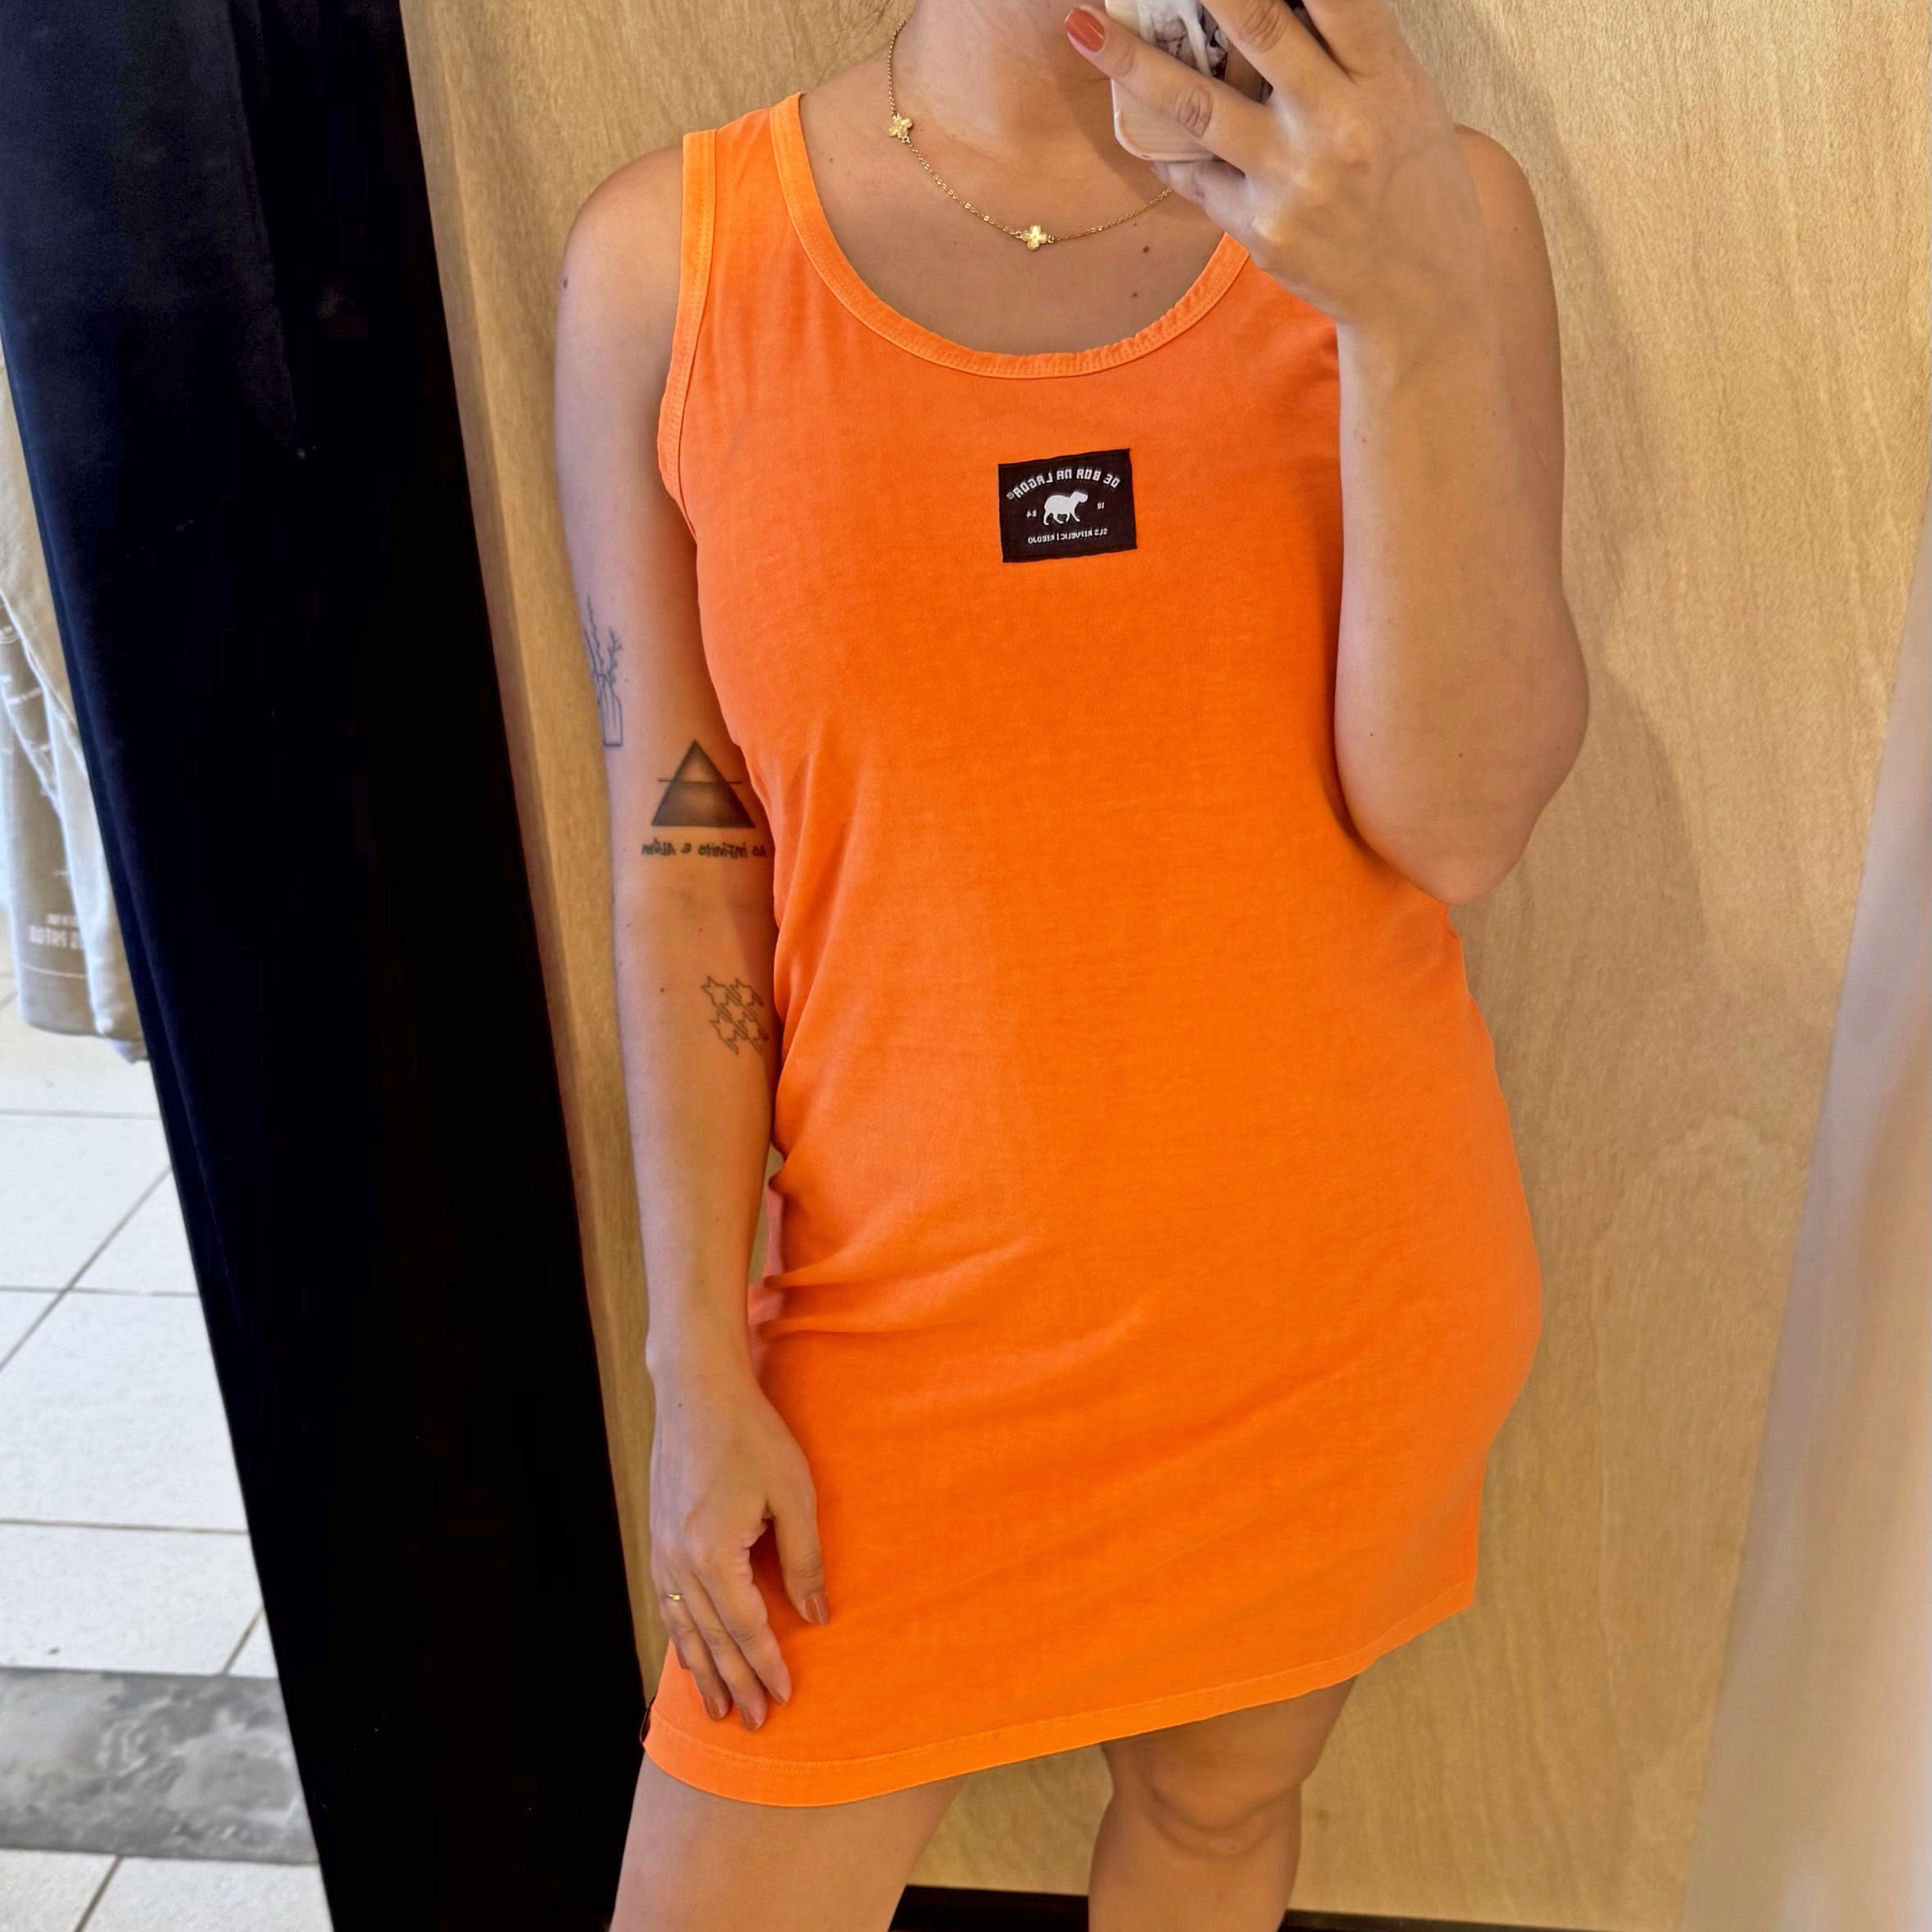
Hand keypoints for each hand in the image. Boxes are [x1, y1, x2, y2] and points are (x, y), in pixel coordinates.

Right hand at [648, 1356, 829, 1728]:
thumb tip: (815, 1616)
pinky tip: (689, 1650)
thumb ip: (803, 1559)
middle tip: (754, 1724)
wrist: (696, 1390)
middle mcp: (679, 1561)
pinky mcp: (657, 1535)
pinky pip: (667, 1602)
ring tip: (716, 1707)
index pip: (745, 1628)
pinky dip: (680, 1635)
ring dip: (702, 1669)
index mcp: (713, 1555)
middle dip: (735, 1683)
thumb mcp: (793, 1495)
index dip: (767, 1665)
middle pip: (710, 1638)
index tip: (784, 1698)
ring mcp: (662, 1549)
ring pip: (682, 1627)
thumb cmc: (752, 1436)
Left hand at [1064, 2, 1490, 334]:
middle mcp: (1336, 125)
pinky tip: (1139, 121)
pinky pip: (1195, 175)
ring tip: (1082, 28)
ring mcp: (1292, 181)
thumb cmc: (1413, 181)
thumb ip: (1350, 48)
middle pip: (1258, 28)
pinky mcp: (1259, 229)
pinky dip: (1165, 145)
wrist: (1420, 294)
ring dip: (1130, 63)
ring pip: (1197, 107)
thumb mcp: (1404, 100)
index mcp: (1384, 79)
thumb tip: (1284, 2)